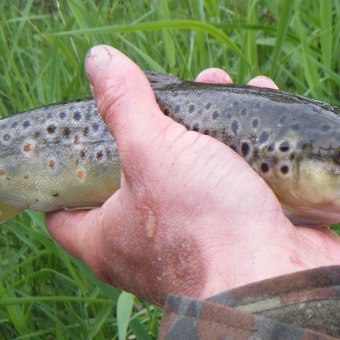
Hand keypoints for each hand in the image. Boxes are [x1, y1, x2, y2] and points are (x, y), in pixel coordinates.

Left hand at [45, 46, 339, 305]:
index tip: (71, 142)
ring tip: (219, 83)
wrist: (278, 281)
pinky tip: (260, 104)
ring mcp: (201, 243)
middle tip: (169, 93)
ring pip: (196, 175)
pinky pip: (240, 182)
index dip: (61, 178)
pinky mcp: (245, 236)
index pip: (63, 214)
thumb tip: (98, 59)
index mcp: (108, 239)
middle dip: (157, 129)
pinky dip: (249, 145)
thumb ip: (125, 105)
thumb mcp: (152, 151)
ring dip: (208, 128)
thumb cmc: (201, 225)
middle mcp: (148, 248)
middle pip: (140, 179)